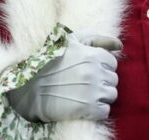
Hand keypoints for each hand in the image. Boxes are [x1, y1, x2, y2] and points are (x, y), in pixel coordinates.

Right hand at [6, 31, 121, 122]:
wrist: (29, 90)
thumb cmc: (49, 62)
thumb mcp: (70, 41)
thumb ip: (97, 38)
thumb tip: (119, 45)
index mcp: (92, 55)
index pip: (112, 62)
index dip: (101, 67)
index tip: (88, 71)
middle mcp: (95, 72)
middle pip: (113, 79)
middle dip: (102, 81)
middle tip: (85, 84)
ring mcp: (93, 91)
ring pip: (111, 95)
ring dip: (101, 96)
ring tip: (84, 94)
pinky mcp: (88, 109)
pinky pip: (105, 111)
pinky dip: (97, 110)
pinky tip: (84, 105)